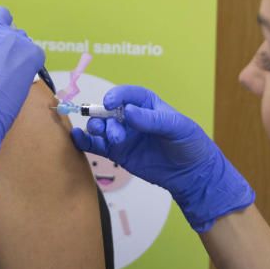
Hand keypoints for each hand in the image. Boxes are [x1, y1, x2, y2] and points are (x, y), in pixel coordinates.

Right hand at [71, 85, 254, 231]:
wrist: (192, 173)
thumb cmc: (189, 143)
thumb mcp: (177, 127)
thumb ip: (152, 120)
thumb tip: (128, 112)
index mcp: (147, 104)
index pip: (127, 94)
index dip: (116, 96)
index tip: (109, 103)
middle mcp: (131, 117)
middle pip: (109, 111)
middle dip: (106, 118)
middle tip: (115, 133)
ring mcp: (122, 135)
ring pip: (100, 127)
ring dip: (96, 128)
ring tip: (105, 137)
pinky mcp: (117, 153)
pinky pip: (96, 145)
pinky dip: (85, 141)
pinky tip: (77, 138)